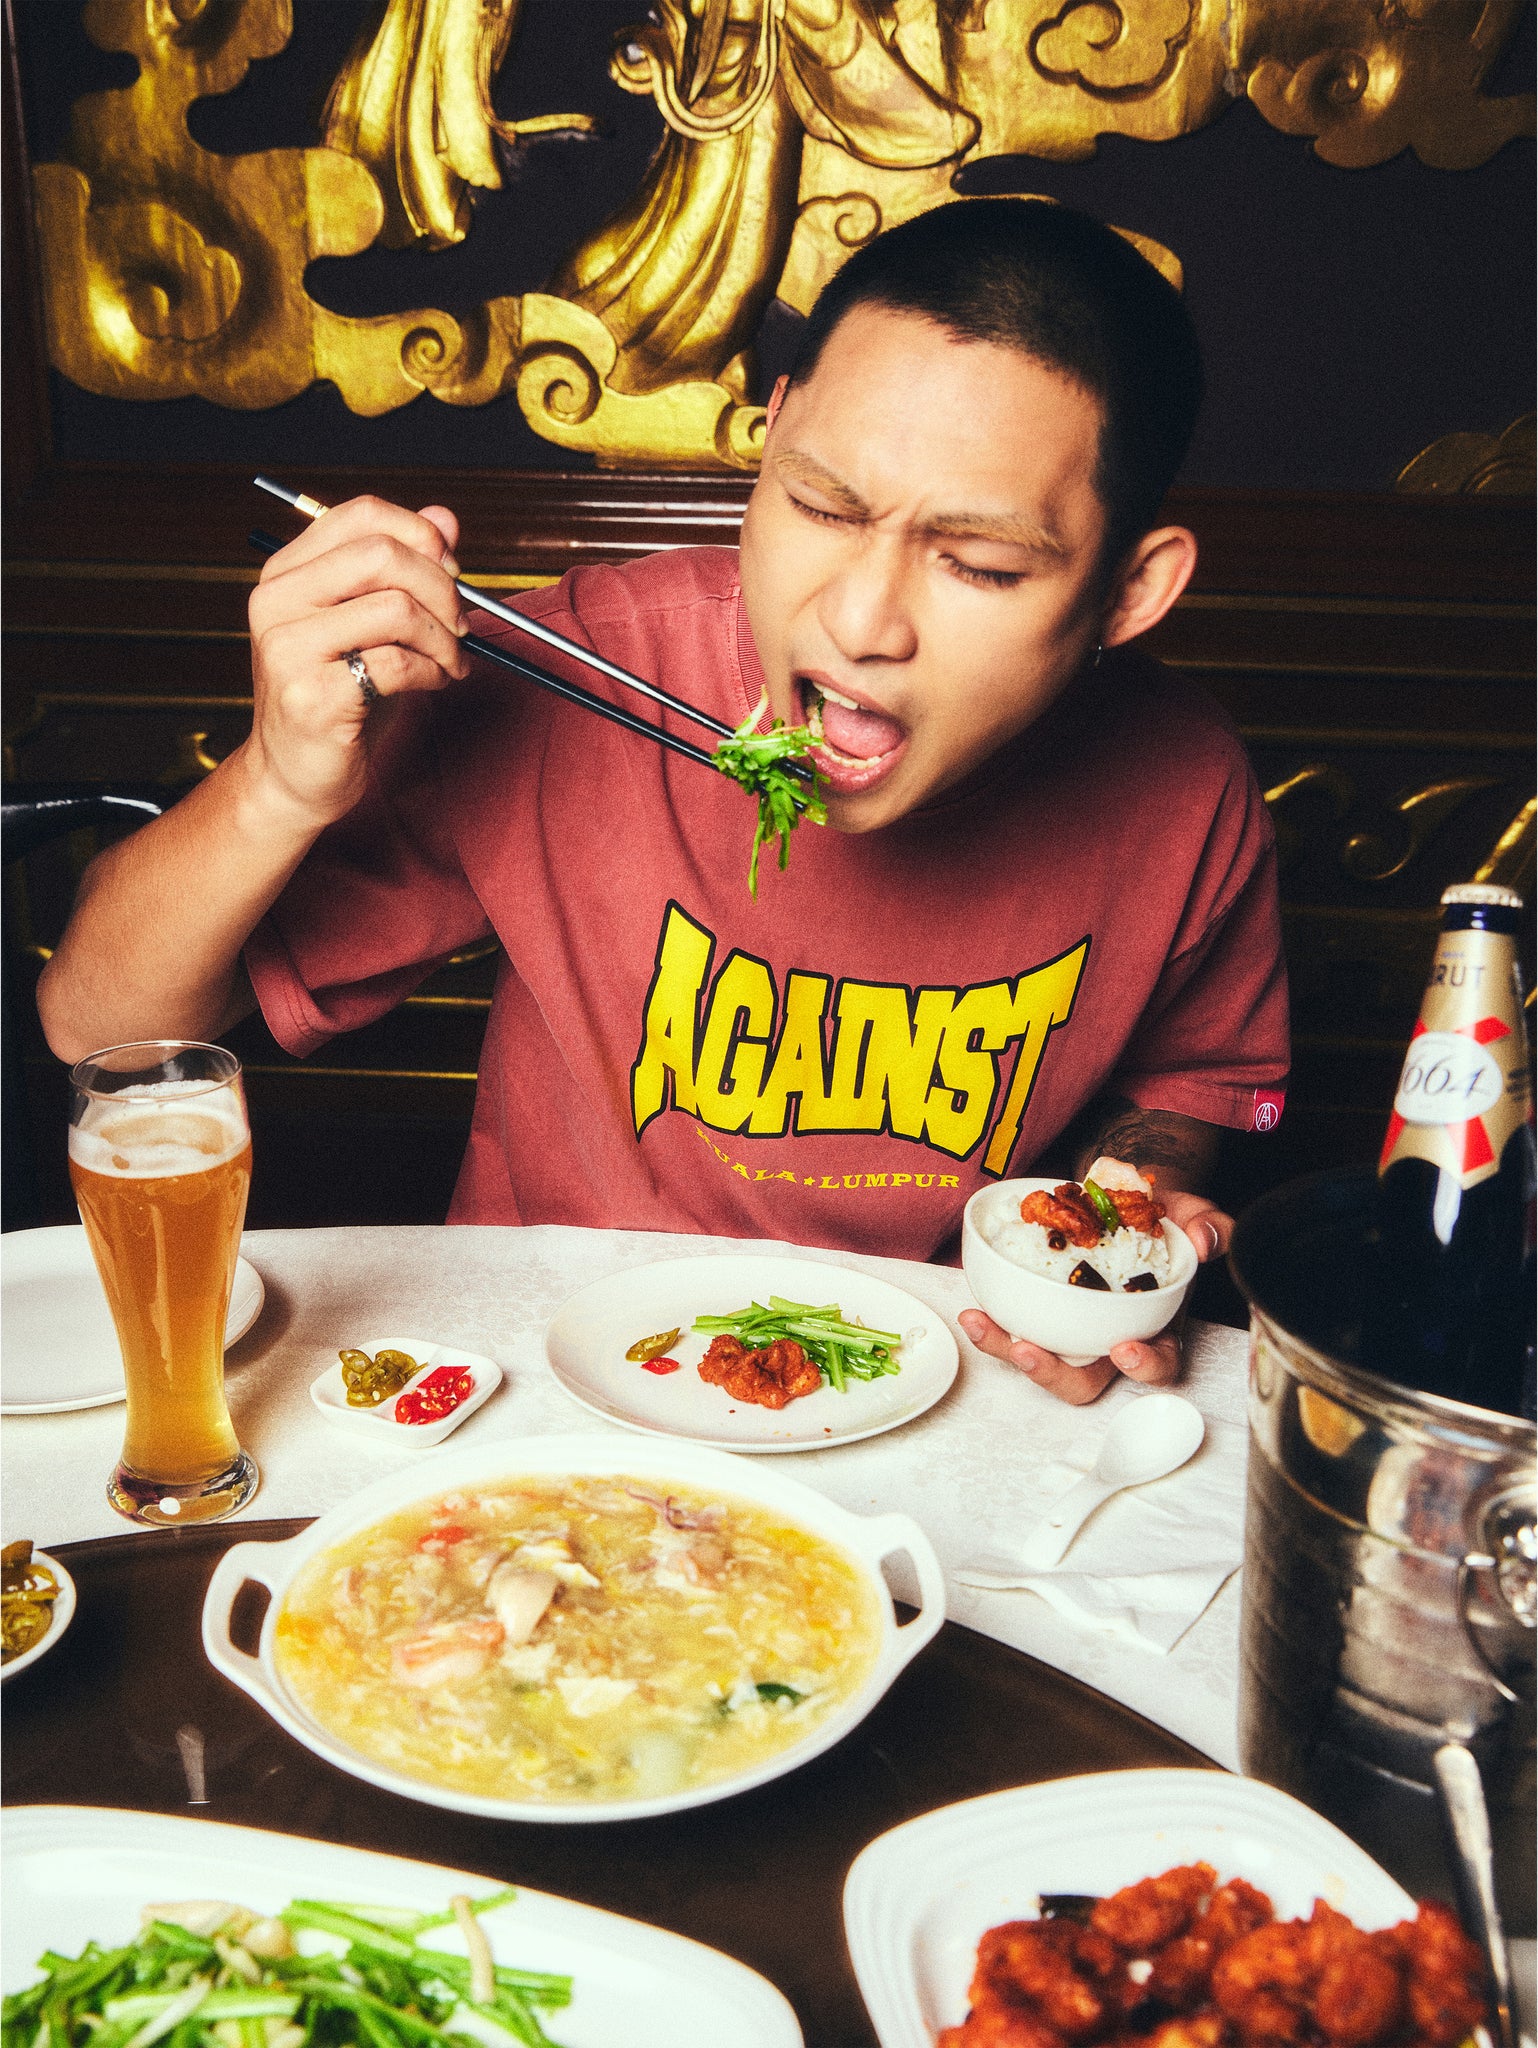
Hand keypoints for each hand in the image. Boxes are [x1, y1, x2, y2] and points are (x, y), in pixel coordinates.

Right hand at [242, 495, 471, 830]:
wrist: (295, 776)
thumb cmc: (338, 695)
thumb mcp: (371, 623)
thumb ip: (404, 568)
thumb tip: (445, 519)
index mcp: (288, 572)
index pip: (362, 514)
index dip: (421, 536)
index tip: (451, 572)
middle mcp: (277, 601)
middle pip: (383, 554)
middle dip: (441, 588)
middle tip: (460, 625)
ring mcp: (288, 649)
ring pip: (397, 608)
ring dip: (443, 639)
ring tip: (448, 663)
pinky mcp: (312, 697)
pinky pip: (397, 664)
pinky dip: (432, 673)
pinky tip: (431, 684)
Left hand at [957, 1190, 1233, 1404]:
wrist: (1122, 1194)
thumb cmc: (1158, 1215)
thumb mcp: (1188, 1211)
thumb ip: (1205, 1223)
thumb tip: (1205, 1240)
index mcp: (1156, 1326)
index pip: (1160, 1364)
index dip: (1146, 1367)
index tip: (1125, 1350)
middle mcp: (1111, 1339)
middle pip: (1086, 1381)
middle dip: (1054, 1373)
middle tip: (1029, 1350)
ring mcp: (1072, 1330)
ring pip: (1042, 1360)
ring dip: (1006, 1350)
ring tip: (980, 1324)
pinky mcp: (1040, 1313)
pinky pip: (1015, 1328)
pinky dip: (993, 1322)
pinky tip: (974, 1308)